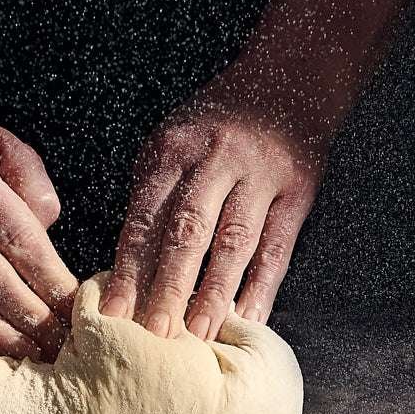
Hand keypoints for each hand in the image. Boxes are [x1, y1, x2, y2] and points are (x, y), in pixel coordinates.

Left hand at [101, 89, 323, 339]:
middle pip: (188, 232)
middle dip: (168, 286)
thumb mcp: (174, 142)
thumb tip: (131, 271)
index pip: (146, 218)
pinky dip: (263, 285)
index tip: (115, 312)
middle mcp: (217, 159)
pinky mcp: (299, 189)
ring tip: (199, 334)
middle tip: (155, 334)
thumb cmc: (217, 125)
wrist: (290, 79)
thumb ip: (155, 196)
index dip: (129, 269)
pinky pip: (278, 245)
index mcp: (174, 149)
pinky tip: (248, 317)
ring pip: (234, 242)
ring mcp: (261, 175)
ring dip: (215, 292)